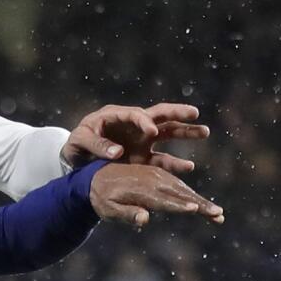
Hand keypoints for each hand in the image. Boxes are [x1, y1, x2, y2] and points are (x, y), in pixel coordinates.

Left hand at [63, 103, 209, 172]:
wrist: (75, 160)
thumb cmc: (75, 145)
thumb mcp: (79, 142)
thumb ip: (96, 145)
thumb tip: (118, 153)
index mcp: (115, 116)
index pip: (135, 114)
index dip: (144, 121)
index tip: (151, 131)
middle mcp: (133, 126)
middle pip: (159, 116)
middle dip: (177, 113)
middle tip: (195, 113)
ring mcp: (141, 141)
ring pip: (167, 133)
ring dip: (186, 132)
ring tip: (205, 131)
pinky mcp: (143, 158)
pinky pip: (162, 159)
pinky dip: (175, 163)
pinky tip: (189, 167)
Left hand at [90, 164, 223, 226]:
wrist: (94, 176)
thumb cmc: (101, 198)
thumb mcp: (107, 209)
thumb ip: (126, 214)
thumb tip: (145, 219)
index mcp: (138, 189)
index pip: (162, 199)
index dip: (179, 205)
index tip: (196, 209)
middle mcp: (150, 180)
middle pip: (178, 193)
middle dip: (199, 204)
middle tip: (218, 215)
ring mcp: (155, 175)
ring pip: (182, 188)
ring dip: (200, 200)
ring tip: (217, 213)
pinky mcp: (157, 173)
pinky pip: (177, 183)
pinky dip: (190, 193)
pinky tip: (200, 204)